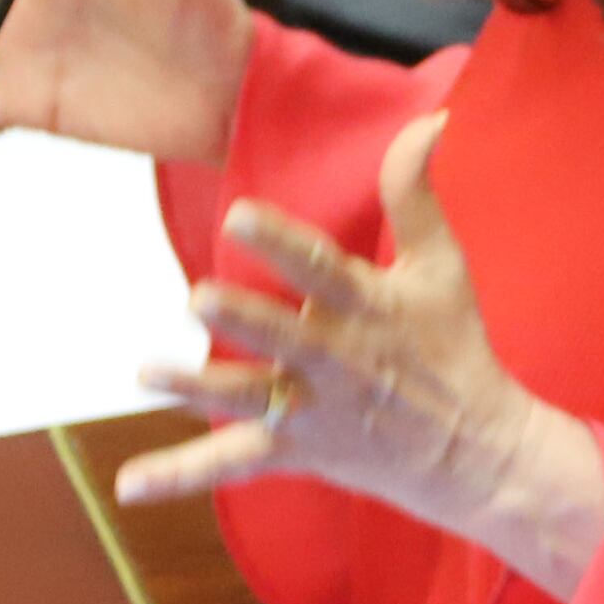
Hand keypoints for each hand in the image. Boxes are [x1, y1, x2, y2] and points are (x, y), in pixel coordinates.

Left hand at [110, 115, 603, 594]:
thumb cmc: (454, 346)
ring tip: (146, 372)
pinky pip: (230, 465)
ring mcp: (311, 410)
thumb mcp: (442, 265)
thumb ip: (415, 192)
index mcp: (365, 306)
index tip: (241, 214)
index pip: (320, 269)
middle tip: (199, 299)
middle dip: (242, 319)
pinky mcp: (296, 451)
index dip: (282, 242)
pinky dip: (179, 474)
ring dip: (196, 388)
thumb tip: (431, 119)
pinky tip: (127, 484)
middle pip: (280, 336)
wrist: (476, 453)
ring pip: (246, 398)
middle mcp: (334, 359)